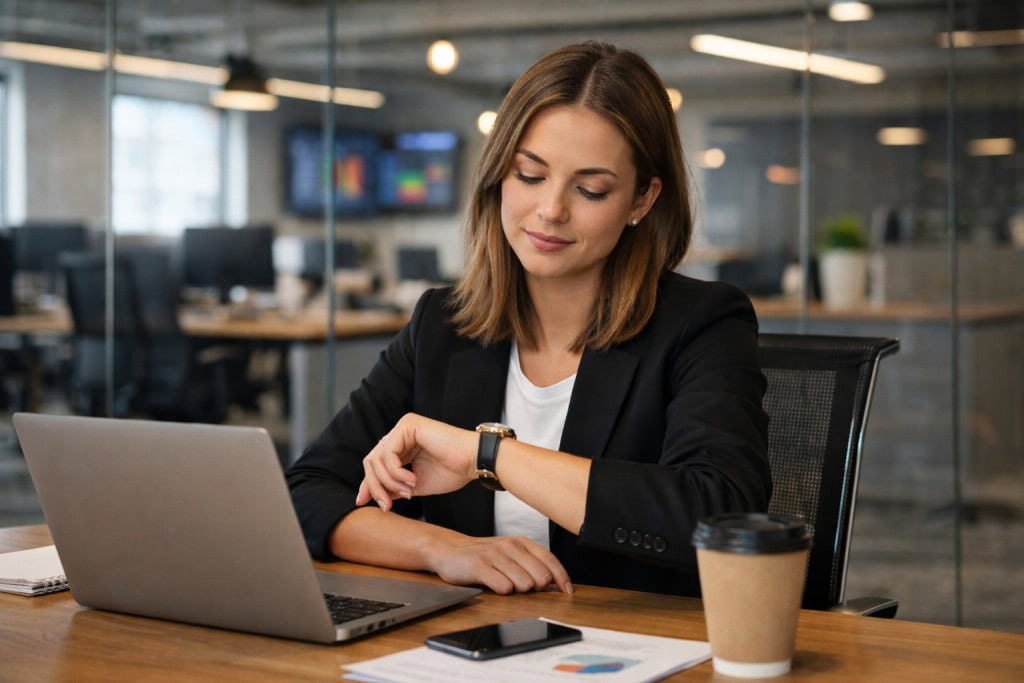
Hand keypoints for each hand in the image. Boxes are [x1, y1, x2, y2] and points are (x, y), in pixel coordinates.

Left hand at [356, 413, 476, 509]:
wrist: (473, 461)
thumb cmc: (452, 471)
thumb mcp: (416, 485)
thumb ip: (395, 488)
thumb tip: (375, 497)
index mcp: (402, 445)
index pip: (376, 464)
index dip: (368, 484)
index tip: (363, 502)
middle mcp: (400, 433)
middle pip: (371, 461)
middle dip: (375, 486)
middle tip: (387, 506)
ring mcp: (403, 427)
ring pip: (376, 459)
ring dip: (389, 482)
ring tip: (409, 492)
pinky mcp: (408, 426)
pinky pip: (388, 454)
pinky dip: (396, 473)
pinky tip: (412, 481)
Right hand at [429, 535, 572, 593]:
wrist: (449, 550)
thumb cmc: (484, 556)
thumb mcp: (510, 554)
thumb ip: (531, 563)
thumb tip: (555, 582)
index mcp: (522, 542)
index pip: (550, 561)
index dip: (562, 578)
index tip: (567, 592)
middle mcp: (511, 546)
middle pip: (540, 577)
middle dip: (535, 588)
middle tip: (519, 585)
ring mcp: (495, 555)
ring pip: (523, 584)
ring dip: (516, 590)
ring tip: (502, 582)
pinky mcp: (480, 565)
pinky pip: (503, 587)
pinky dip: (501, 591)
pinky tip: (493, 585)